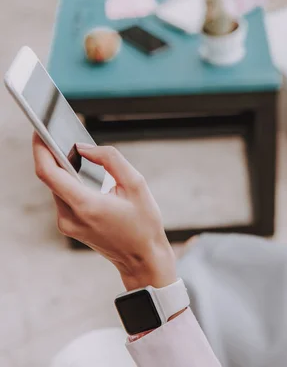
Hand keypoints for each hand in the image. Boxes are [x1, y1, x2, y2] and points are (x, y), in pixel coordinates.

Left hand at [32, 134, 175, 290]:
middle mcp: (69, 217)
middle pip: (50, 178)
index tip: (40, 130)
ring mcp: (67, 224)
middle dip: (53, 155)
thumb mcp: (137, 184)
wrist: (143, 258)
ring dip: (62, 169)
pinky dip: (68, 182)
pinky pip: (62, 197)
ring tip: (72, 152)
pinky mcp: (69, 226)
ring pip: (56, 187)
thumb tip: (84, 147)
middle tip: (59, 134)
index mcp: (86, 205)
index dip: (40, 148)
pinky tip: (79, 173)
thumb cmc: (144, 223)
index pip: (48, 172)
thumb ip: (110, 160)